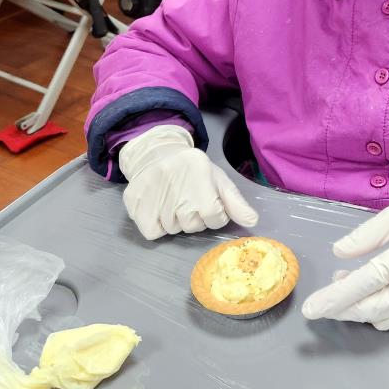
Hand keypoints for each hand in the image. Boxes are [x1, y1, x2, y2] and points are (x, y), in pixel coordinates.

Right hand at [119, 124, 258, 239]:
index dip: (214, 215)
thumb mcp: (218, 179)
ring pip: (173, 230)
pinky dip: (157, 226)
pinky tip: (158, 209)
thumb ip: (236, 202)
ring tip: (172, 200)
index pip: (215, 216)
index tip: (208, 202)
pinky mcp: (135, 203)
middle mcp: (176, 181)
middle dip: (195, 218)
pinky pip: (153, 233)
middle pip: (193, 225)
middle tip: (187, 199)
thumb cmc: (192, 171)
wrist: (155, 155)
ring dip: (176, 222)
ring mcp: (153, 192)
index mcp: (201, 172)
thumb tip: (252, 221)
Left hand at [301, 198, 388, 330]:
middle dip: (340, 309)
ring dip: (357, 309)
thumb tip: (339, 252)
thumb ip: (369, 233)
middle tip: (320, 303)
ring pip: (378, 319)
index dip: (334, 298)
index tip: (310, 309)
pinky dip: (375, 312)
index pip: (363, 284)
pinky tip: (369, 294)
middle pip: (367, 309)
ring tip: (345, 287)